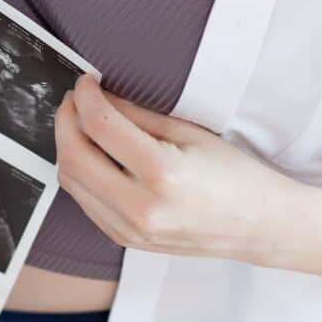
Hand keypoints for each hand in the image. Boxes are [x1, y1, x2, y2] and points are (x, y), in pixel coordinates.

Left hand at [53, 74, 295, 263]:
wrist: (256, 225)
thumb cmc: (232, 174)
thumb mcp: (189, 132)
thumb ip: (138, 114)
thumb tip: (99, 95)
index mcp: (161, 174)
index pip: (100, 126)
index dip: (85, 97)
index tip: (86, 81)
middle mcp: (140, 208)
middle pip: (73, 157)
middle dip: (65, 121)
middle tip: (76, 100)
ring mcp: (129, 230)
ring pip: (70, 182)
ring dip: (68, 146)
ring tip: (82, 123)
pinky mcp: (124, 240)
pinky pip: (84, 201)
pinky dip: (81, 172)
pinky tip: (95, 154)